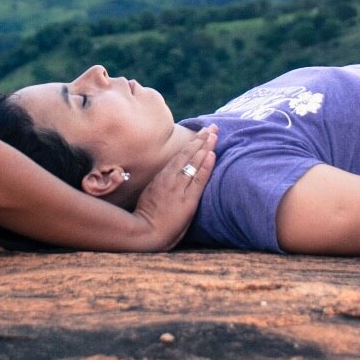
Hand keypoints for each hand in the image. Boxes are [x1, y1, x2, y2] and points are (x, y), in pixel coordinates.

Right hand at [131, 125, 217, 250]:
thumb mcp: (150, 195)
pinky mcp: (187, 200)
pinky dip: (206, 166)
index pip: (180, 156)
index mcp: (162, 177)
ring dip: (205, 147)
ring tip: (215, 134)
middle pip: (188, 154)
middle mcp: (171, 179)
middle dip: (201, 139)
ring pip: (194, 162)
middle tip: (212, 127)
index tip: (202, 133)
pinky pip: (198, 179)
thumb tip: (168, 179)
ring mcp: (179, 188)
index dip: (192, 143)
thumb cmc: (145, 218)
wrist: (144, 232)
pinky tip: (212, 154)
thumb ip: (161, 185)